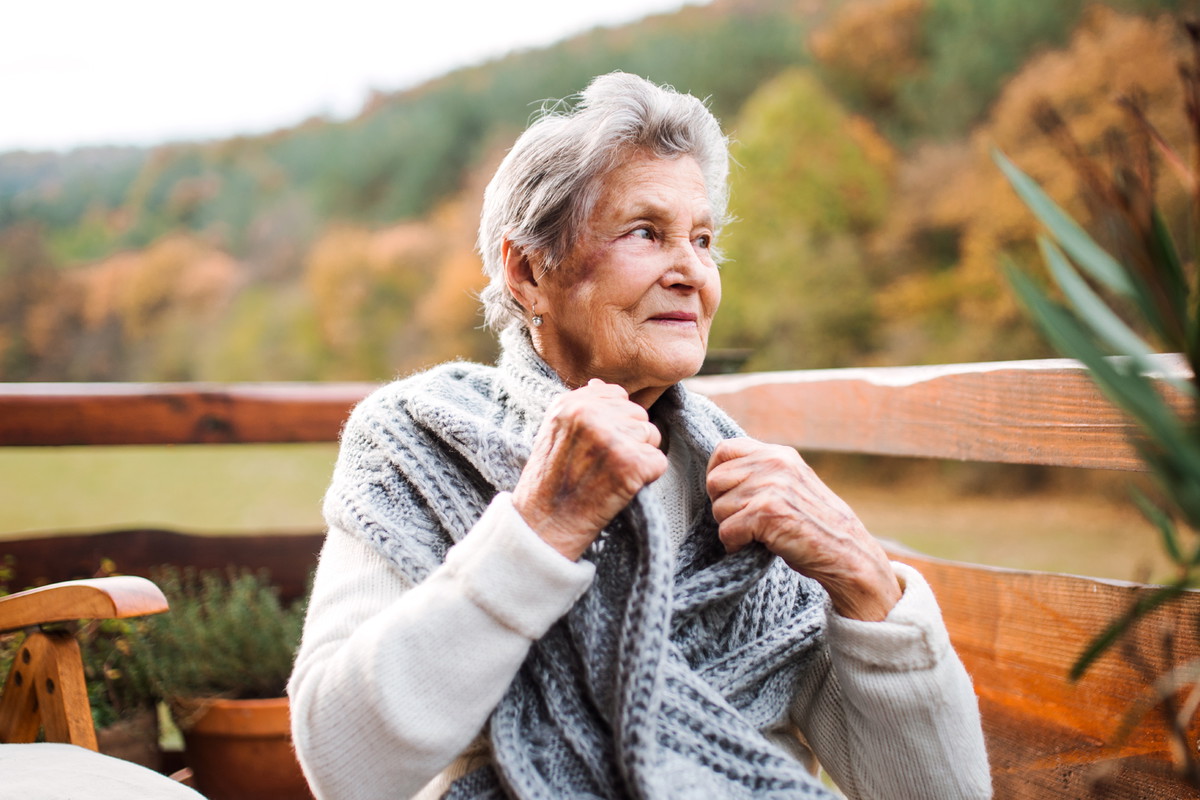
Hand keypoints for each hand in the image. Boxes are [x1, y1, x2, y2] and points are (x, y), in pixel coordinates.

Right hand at [513, 379, 667, 559]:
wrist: (544, 526)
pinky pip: (659, 461)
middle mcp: (589, 414)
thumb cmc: (551, 483)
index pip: (618, 395)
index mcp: (570, 403)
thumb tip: (602, 384)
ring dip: (638, 458)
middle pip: (639, 415)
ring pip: (652, 436)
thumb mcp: (554, 433)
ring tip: (608, 476)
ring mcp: (610, 438)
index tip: (595, 447)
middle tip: (601, 466)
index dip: (615, 423)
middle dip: (629, 440)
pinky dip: (646, 479)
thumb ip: (580, 407)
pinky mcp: (629, 464)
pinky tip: (619, 488)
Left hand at [706, 438, 900, 620]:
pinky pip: (727, 530)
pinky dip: (734, 545)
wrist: (847, 553)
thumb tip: (716, 475)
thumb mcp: (791, 485)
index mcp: (779, 454)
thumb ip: (761, 473)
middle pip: (715, 480)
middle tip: (742, 522)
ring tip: (755, 535)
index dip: (716, 474)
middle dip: (721, 506)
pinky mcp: (767, 513)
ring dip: (730, 528)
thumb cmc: (814, 525)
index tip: (726, 495)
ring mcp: (771, 487)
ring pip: (719, 508)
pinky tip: (754, 547)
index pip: (725, 449)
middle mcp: (775, 464)